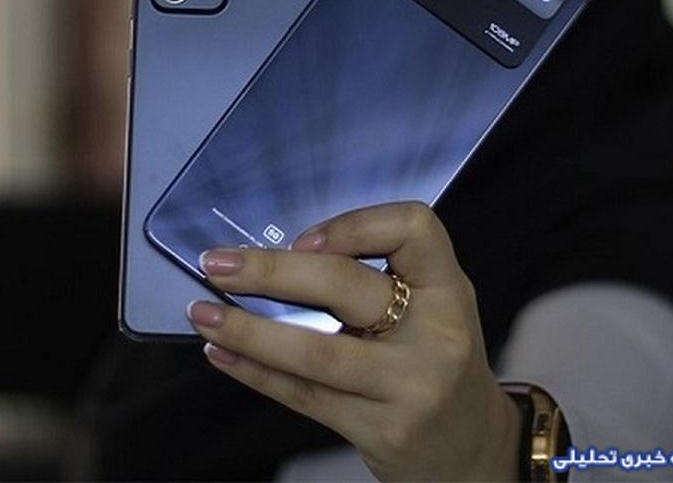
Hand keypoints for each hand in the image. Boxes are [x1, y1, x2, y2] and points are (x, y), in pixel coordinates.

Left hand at [185, 201, 521, 480]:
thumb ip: (373, 277)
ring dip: (248, 330)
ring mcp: (410, 387)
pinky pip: (304, 395)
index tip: (303, 239)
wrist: (469, 447)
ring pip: (316, 350)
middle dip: (272, 272)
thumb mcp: (429, 307)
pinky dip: (255, 371)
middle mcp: (436, 334)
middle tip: (219, 264)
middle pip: (347, 287)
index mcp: (447, 289)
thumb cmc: (433, 360)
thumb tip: (274, 257)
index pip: (414, 229)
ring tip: (203, 312)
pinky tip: (222, 353)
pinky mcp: (381, 430)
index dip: (353, 225)